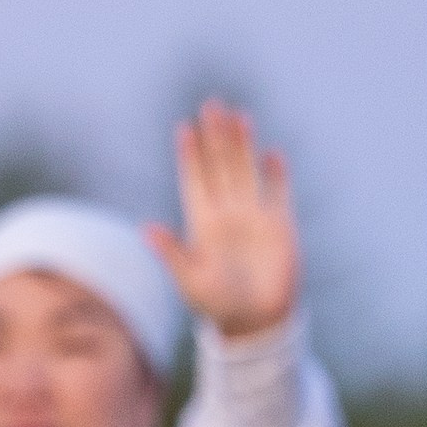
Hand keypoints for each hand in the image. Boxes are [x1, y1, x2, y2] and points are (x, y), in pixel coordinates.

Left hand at [145, 99, 301, 335]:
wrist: (256, 322)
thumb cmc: (217, 305)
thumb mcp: (189, 280)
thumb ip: (172, 252)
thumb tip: (147, 228)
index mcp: (202, 223)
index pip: (194, 180)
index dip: (190, 155)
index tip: (183, 128)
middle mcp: (227, 213)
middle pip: (220, 165)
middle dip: (216, 137)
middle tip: (211, 105)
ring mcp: (254, 216)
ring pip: (246, 171)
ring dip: (243, 145)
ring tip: (239, 116)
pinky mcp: (280, 225)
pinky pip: (278, 193)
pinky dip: (276, 174)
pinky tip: (273, 153)